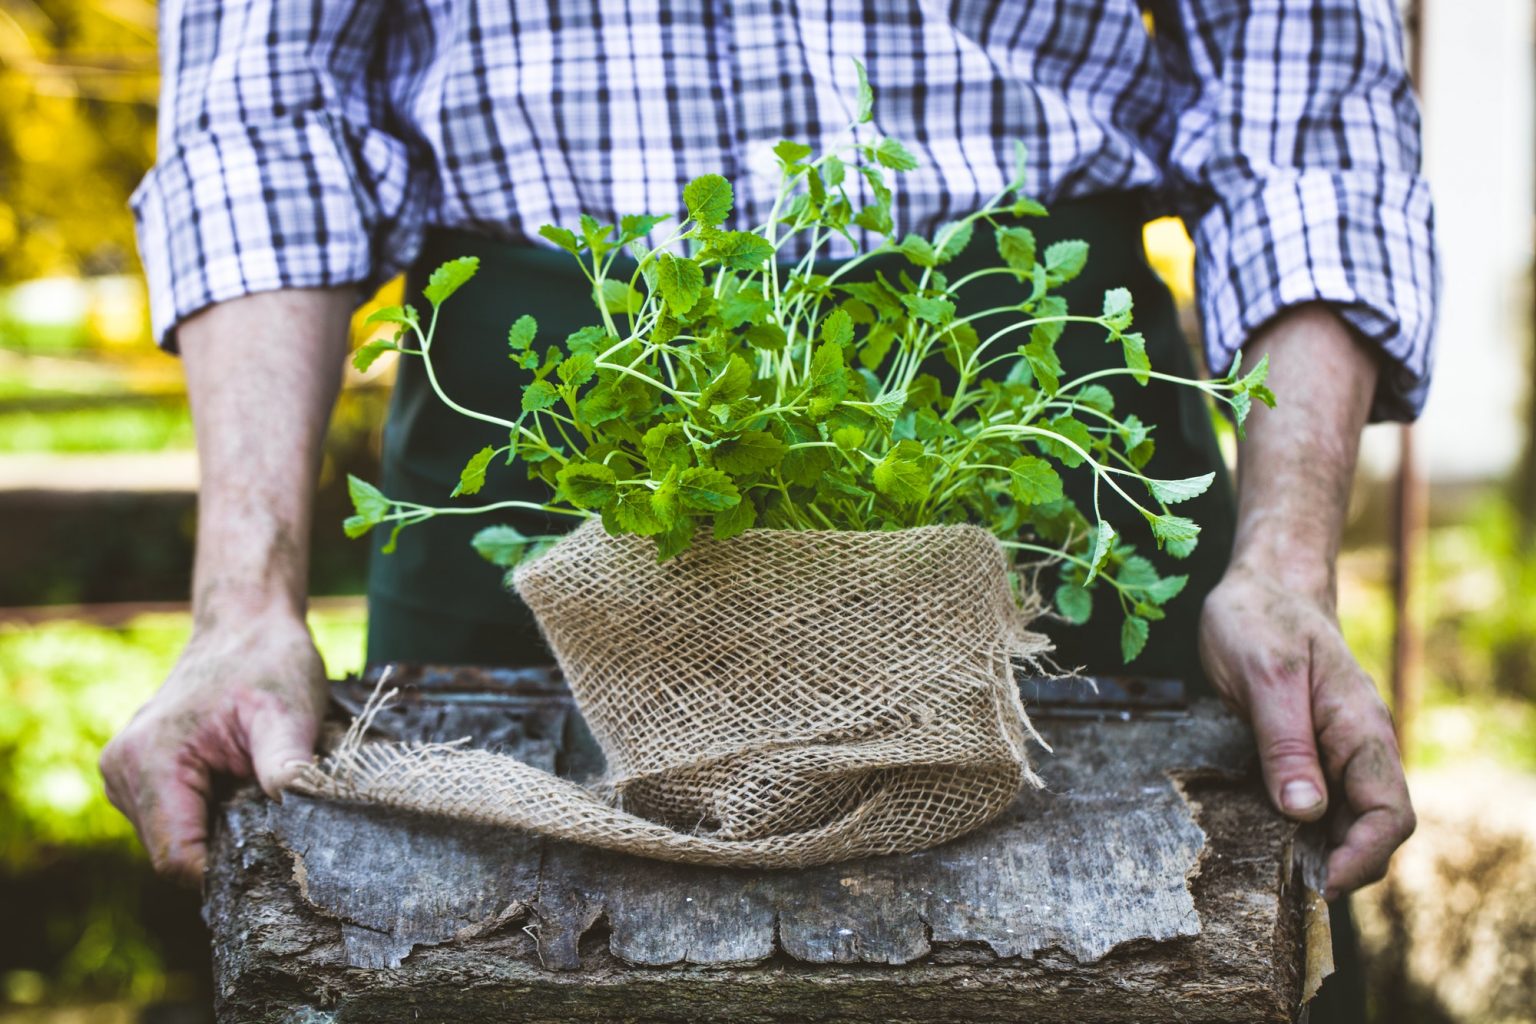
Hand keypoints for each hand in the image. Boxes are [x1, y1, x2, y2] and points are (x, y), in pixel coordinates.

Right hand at [99, 610, 328, 885]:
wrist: (246, 627)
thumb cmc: (269, 663)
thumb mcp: (289, 714)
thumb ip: (287, 769)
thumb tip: (299, 824)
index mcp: (150, 761)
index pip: (178, 859)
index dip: (229, 871)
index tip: (278, 861)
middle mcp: (124, 773)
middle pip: (175, 855)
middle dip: (229, 847)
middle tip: (276, 817)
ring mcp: (126, 776)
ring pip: (176, 841)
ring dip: (221, 830)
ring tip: (256, 788)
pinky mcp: (140, 777)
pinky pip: (177, 820)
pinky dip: (212, 814)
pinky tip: (240, 783)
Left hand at [1200, 565, 1414, 897]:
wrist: (1261, 583)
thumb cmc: (1261, 618)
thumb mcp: (1265, 676)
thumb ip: (1284, 743)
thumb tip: (1305, 813)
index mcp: (1359, 729)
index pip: (1387, 814)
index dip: (1360, 857)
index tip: (1319, 883)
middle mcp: (1357, 745)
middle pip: (1371, 828)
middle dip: (1339, 865)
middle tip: (1287, 889)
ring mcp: (1335, 749)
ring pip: (1344, 819)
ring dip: (1318, 851)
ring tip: (1273, 873)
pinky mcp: (1308, 749)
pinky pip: (1316, 800)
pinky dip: (1298, 828)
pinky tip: (1264, 839)